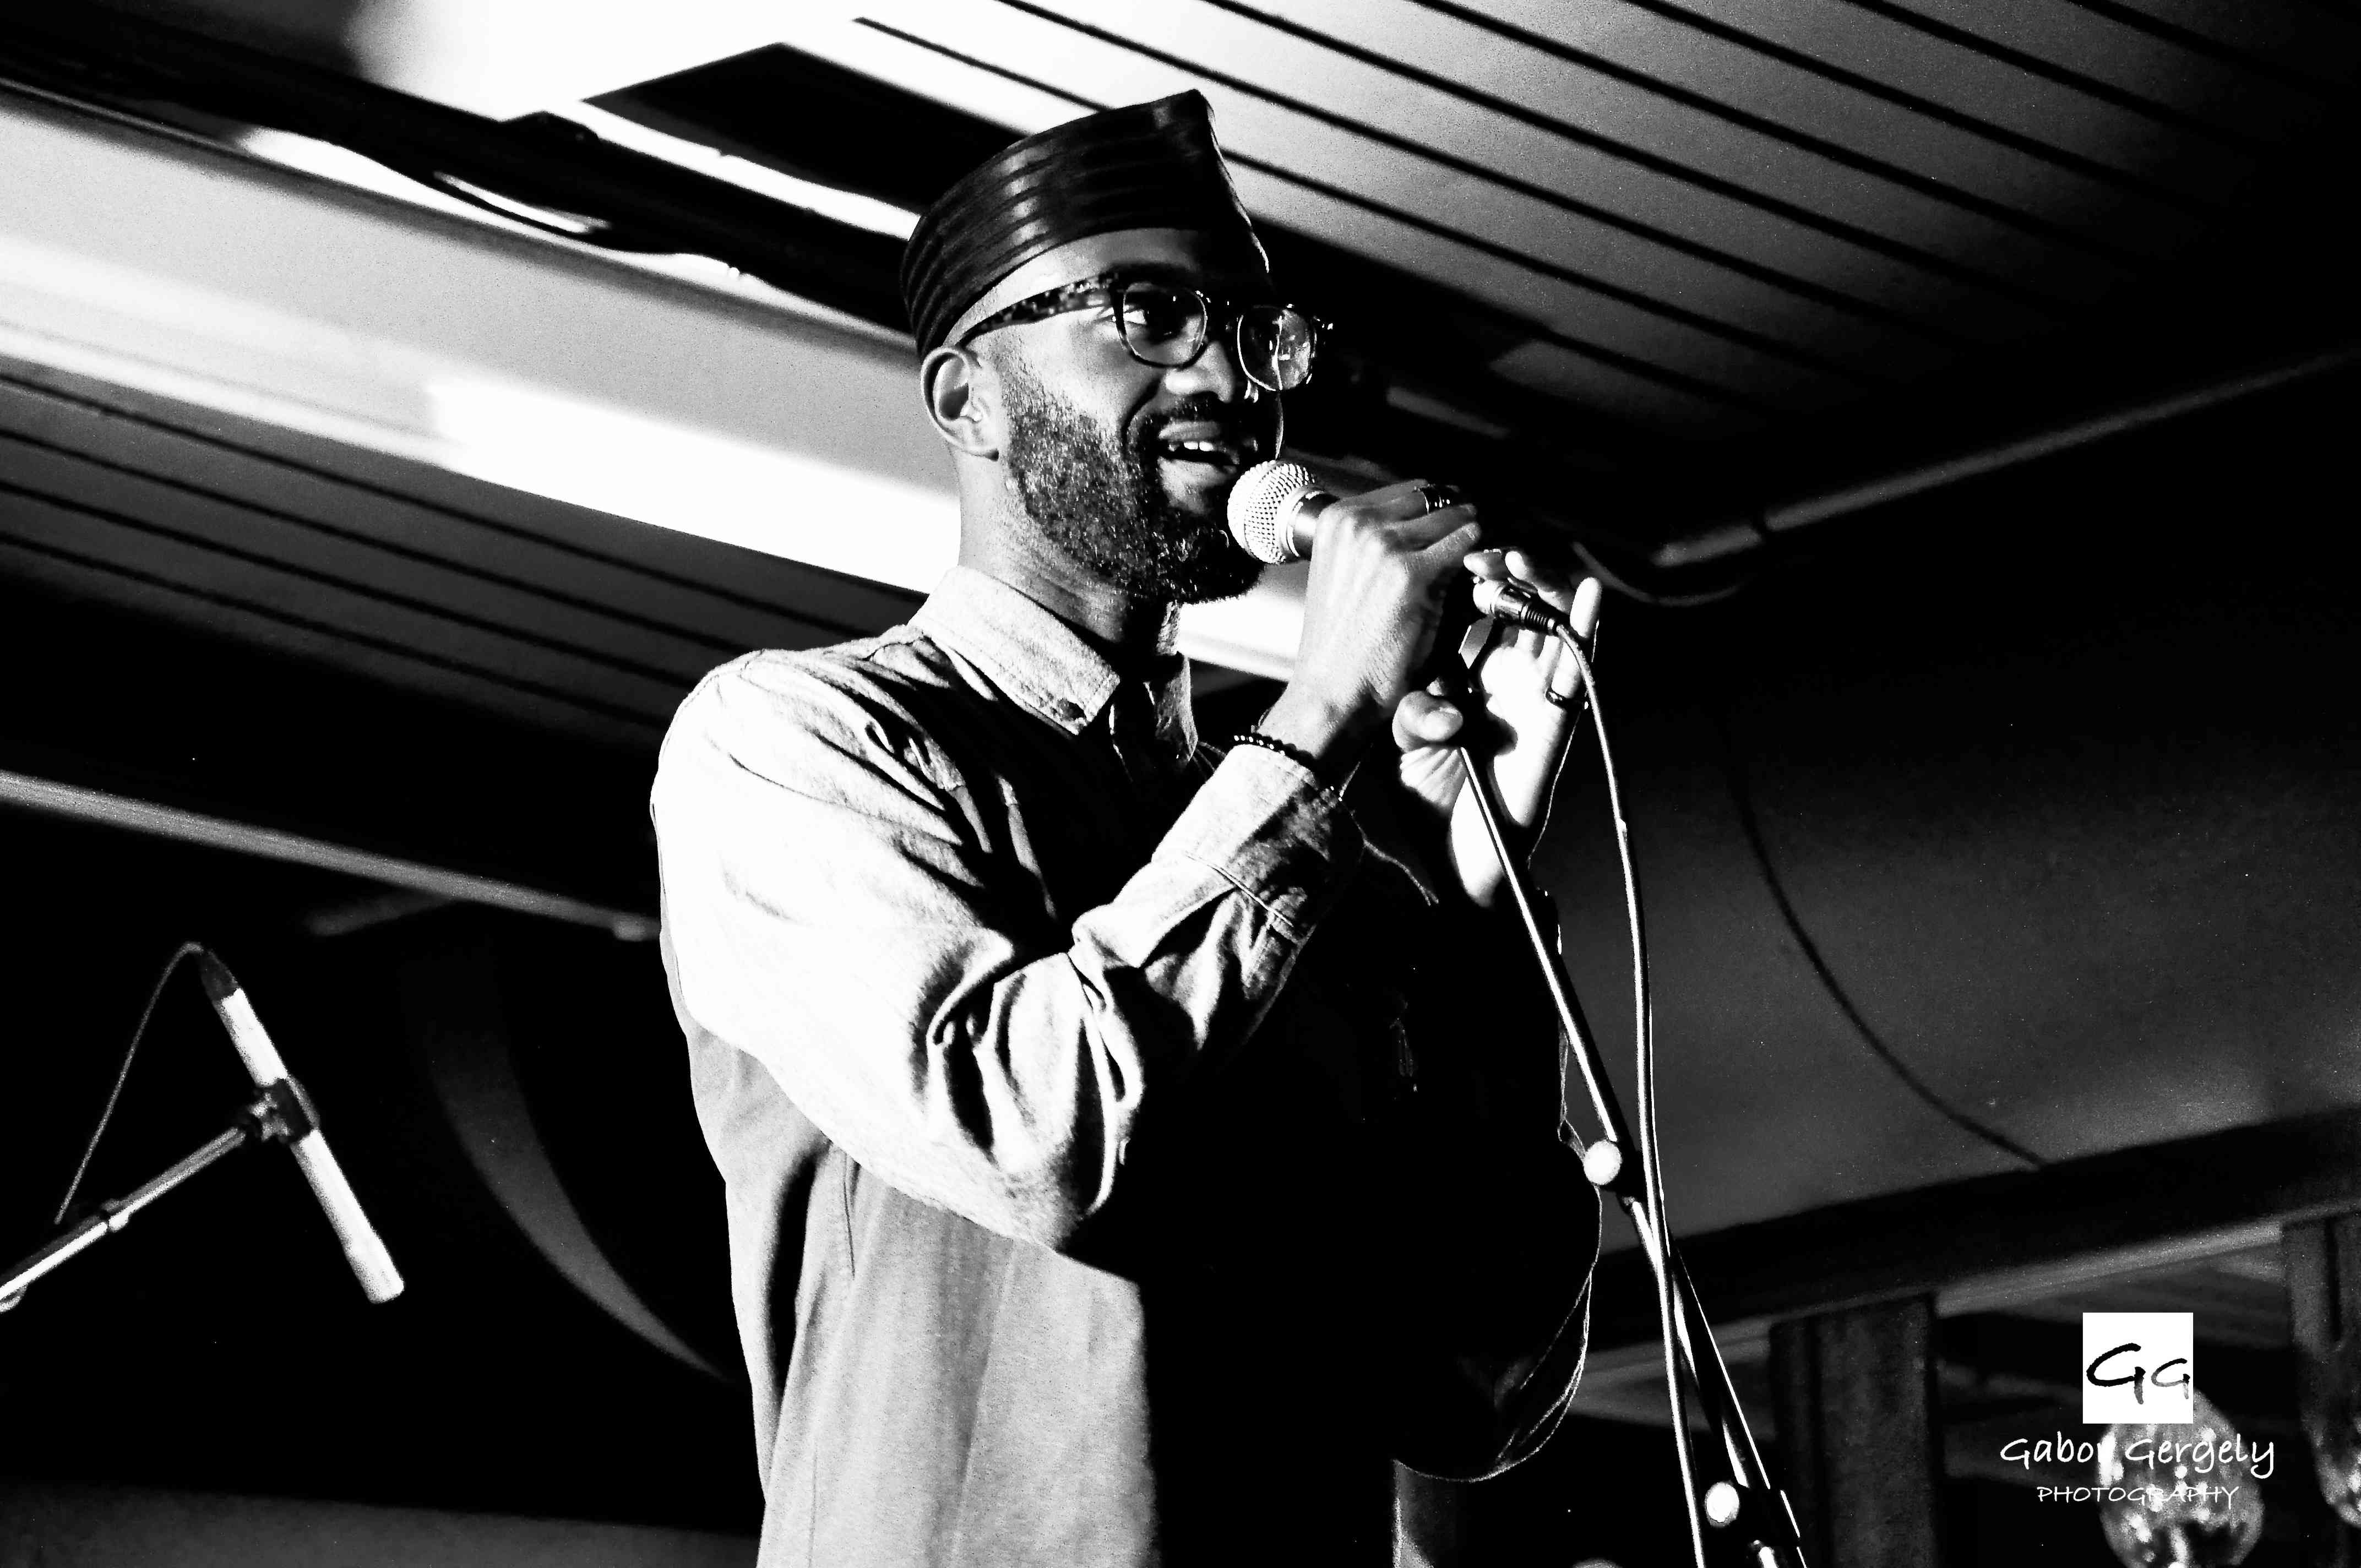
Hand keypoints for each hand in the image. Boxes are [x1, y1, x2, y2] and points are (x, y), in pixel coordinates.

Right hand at [1257, 480, 1482, 769]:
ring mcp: (1384, 545)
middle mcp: (1358, 522)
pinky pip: (1469, 547)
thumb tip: (1443, 519)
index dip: (1440, 514)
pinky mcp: (1413, 574)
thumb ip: (1385, 542)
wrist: (1333, 692)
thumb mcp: (1353, 575)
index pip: (1412, 492)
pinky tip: (1481, 585)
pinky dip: (1483, 563)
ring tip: (1479, 573)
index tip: (1457, 533)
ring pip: (1458, 518)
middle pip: (1437, 500)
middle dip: (1460, 525)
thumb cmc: (1347, 645)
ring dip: (1475, 543)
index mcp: (1338, 517)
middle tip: (1476, 555)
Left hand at [1391, 550, 1587, 907]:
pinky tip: (1589, 597)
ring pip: (1554, 624)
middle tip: (1483, 549)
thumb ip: (1408, 703)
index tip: (1455, 549)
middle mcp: (1509, 681)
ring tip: (1520, 558)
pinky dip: (1586, 630)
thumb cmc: (1433, 802)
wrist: (1456, 860)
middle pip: (1521, 605)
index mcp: (1473, 678)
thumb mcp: (1404, 738)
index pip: (1481, 610)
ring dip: (1543, 585)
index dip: (1475, 574)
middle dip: (1508, 567)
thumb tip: (1415, 673)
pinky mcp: (1556, 721)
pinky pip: (1577, 671)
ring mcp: (1536, 698)